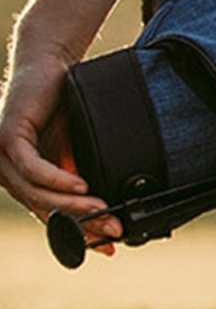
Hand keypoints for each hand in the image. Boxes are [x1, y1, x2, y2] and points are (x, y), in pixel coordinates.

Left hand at [0, 41, 119, 251]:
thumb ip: (80, 171)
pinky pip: (32, 168)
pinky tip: (80, 183)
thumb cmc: (62, 103)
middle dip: (81, 222)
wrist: (50, 64)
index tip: (108, 244)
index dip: (78, 232)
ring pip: (37, 193)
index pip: (51, 214)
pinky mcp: (8, 139)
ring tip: (101, 209)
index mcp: (23, 179)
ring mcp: (4, 158)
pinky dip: (57, 179)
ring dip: (72, 204)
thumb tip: (106, 201)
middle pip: (44, 209)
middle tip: (112, 229)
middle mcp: (7, 174)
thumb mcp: (74, 145)